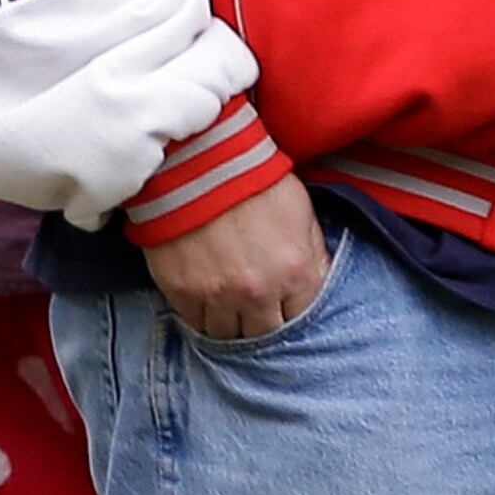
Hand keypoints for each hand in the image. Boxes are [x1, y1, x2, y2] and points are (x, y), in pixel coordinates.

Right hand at [143, 174, 330, 341]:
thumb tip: (314, 282)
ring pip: (226, 335)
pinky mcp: (180, 288)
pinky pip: (192, 320)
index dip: (287, 313)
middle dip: (258, 323)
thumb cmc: (254, 179)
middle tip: (249, 307)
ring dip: (227, 323)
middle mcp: (258, 294)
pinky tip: (201, 296)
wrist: (197, 158)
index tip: (278, 305)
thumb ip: (313, 255)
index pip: (299, 321)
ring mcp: (216, 294)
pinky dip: (198, 313)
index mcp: (296, 275)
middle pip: (262, 336)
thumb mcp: (303, 212)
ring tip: (223, 304)